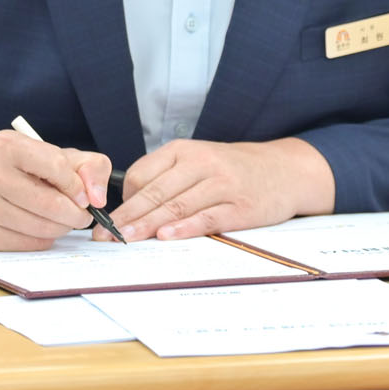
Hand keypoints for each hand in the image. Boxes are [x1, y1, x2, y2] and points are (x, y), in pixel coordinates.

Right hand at [0, 133, 111, 250]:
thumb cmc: (31, 169)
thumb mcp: (63, 156)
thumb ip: (91, 168)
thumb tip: (97, 199)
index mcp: (8, 145)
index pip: (55, 166)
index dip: (77, 186)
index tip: (84, 197)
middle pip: (49, 204)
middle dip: (75, 214)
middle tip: (82, 216)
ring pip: (40, 228)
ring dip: (62, 228)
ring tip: (64, 220)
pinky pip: (28, 244)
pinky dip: (44, 240)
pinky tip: (43, 228)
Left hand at [105, 137, 334, 241]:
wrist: (284, 169)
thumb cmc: (234, 169)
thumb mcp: (199, 159)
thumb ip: (168, 177)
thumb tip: (130, 207)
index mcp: (184, 150)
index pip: (143, 174)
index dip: (123, 199)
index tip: (106, 220)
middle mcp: (201, 163)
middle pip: (156, 192)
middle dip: (126, 216)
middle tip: (104, 235)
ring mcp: (222, 184)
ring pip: (176, 205)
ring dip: (148, 225)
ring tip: (126, 239)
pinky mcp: (240, 207)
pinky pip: (207, 218)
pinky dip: (185, 228)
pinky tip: (166, 237)